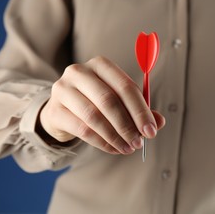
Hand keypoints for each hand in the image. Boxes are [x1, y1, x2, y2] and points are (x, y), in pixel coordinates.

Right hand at [40, 56, 164, 154]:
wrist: (61, 110)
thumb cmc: (94, 102)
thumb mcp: (117, 100)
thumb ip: (138, 109)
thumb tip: (159, 122)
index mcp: (100, 65)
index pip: (125, 86)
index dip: (140, 110)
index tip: (151, 130)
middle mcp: (79, 72)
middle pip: (108, 100)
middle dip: (127, 125)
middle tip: (139, 142)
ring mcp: (63, 89)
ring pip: (94, 116)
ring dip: (115, 136)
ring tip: (128, 148)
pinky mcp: (55, 110)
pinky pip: (82, 129)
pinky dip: (101, 142)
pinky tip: (113, 148)